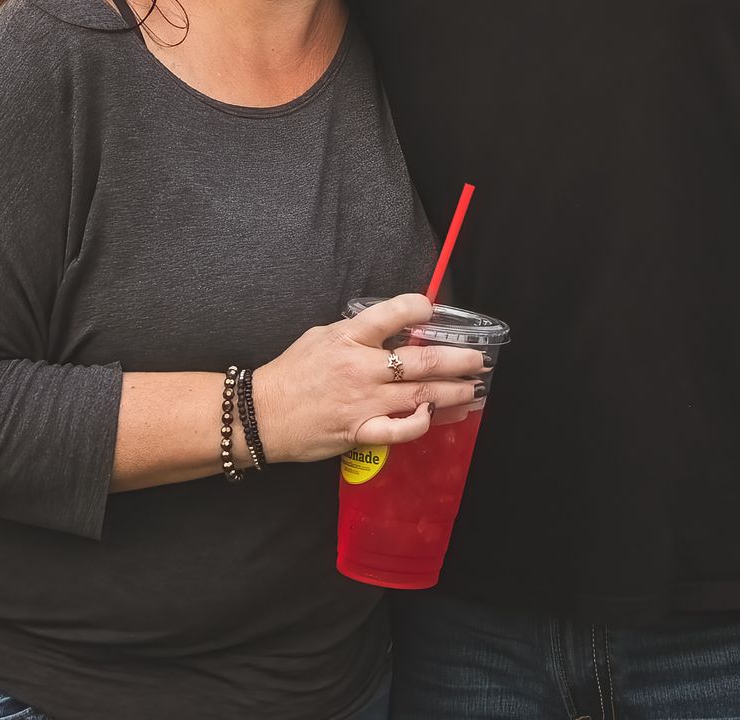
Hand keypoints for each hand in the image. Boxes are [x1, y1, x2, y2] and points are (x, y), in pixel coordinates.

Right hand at [251, 294, 486, 464]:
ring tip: (473, 390)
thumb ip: (355, 332)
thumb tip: (388, 327)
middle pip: (420, 360)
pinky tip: (435, 417)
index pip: (392, 314)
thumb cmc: (290, 373)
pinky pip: (399, 430)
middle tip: (478, 360)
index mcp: (349, 337)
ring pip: (420, 395)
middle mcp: (361, 367)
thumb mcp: (320, 336)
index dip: (418, 308)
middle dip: (457, 359)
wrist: (261, 414)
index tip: (433, 309)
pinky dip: (420, 424)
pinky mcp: (360, 431)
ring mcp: (363, 401)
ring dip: (452, 392)